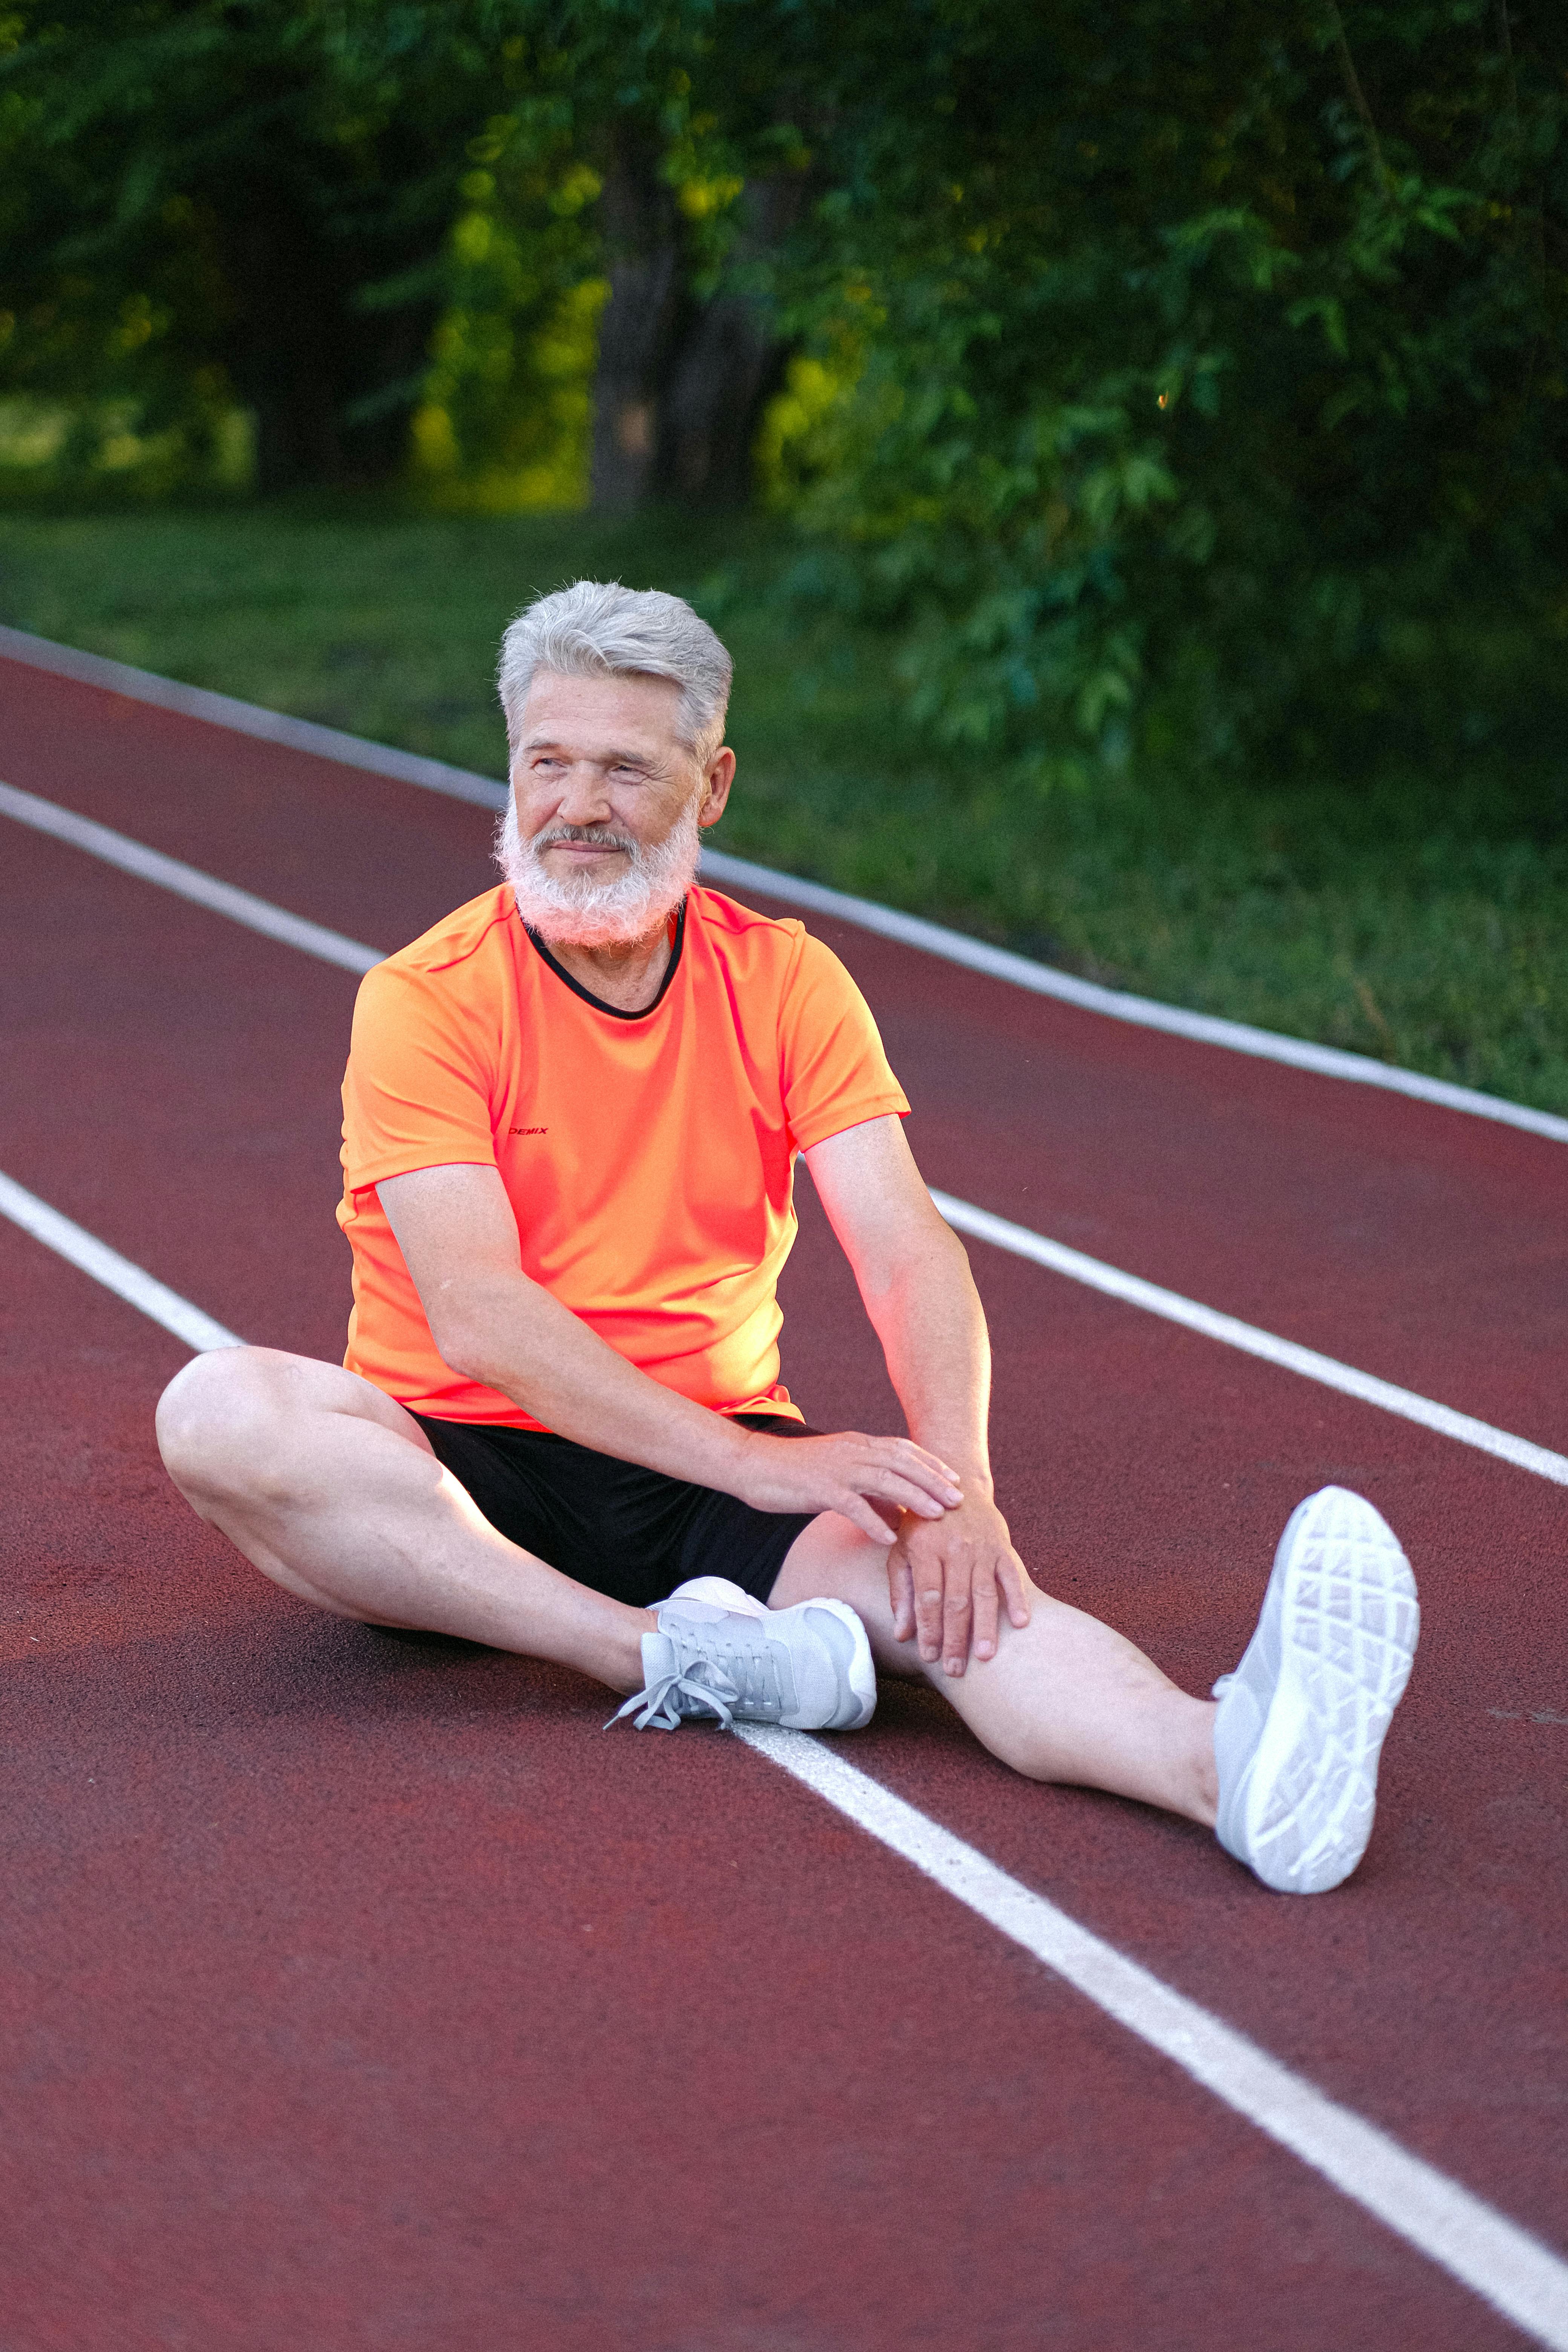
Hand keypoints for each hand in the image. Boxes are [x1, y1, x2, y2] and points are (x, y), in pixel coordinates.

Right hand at [731, 1429, 964, 1547]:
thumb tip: (898, 1512)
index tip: (955, 1479)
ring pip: (884, 1480)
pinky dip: (873, 1521)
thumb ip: (867, 1488)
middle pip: (901, 1463)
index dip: (931, 1464)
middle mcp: (851, 1451)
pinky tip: (890, 1539)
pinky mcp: (819, 1488)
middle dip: (933, 1480)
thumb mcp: (837, 1474)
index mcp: (856, 1444)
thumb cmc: (794, 1472)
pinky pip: (852, 1505)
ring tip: (936, 1515)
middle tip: (958, 1499)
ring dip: (913, 1497)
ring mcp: (836, 1469)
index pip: (902, 1450)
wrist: (752, 1464)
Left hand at [889, 1494, 1032, 1674]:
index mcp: (925, 1548)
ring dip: (986, 1626)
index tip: (929, 1658)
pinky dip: (1017, 1598)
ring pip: (984, 1592)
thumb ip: (901, 1592)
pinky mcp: (1002, 1546)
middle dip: (955, 1639)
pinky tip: (1020, 1623)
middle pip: (956, 1601)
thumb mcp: (901, 1550)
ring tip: (986, 1656)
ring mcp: (981, 1547)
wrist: (956, 1487)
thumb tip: (901, 1635)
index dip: (929, 1629)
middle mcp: (954, 1548)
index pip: (928, 1597)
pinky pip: (1011, 1575)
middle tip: (956, 1670)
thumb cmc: (922, 1526)